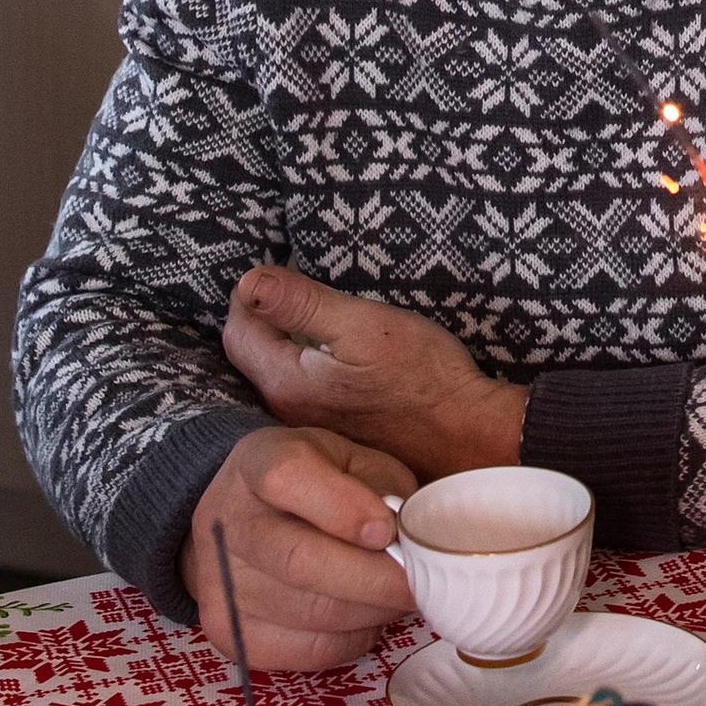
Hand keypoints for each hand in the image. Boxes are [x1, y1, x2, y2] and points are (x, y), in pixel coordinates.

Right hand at [184, 425, 416, 672]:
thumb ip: (380, 485)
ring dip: (374, 610)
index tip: (387, 530)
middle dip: (377, 579)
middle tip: (425, 584)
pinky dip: (355, 637)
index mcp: (257, 462)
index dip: (342, 507)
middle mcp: (226, 523)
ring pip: (315, 614)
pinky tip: (366, 615)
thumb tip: (411, 538)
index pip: (288, 477)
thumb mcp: (349, 459)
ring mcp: (221, 586)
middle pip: (301, 562)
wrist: (239, 523)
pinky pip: (311, 650)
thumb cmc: (313, 486)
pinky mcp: (232, 636)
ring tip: (400, 594)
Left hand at [223, 265, 526, 478]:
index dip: (249, 296)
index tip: (274, 271)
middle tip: (290, 289)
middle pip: (252, 355)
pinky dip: (305, 364)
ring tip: (311, 316)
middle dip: (262, 318)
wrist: (467, 434)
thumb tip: (248, 282)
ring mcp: (310, 425)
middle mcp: (286, 410)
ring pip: (276, 373)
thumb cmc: (423, 378)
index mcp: (286, 381)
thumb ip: (301, 303)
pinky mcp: (334, 430)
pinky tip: (334, 355)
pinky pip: (301, 390)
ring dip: (284, 341)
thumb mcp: (363, 326)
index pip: (238, 331)